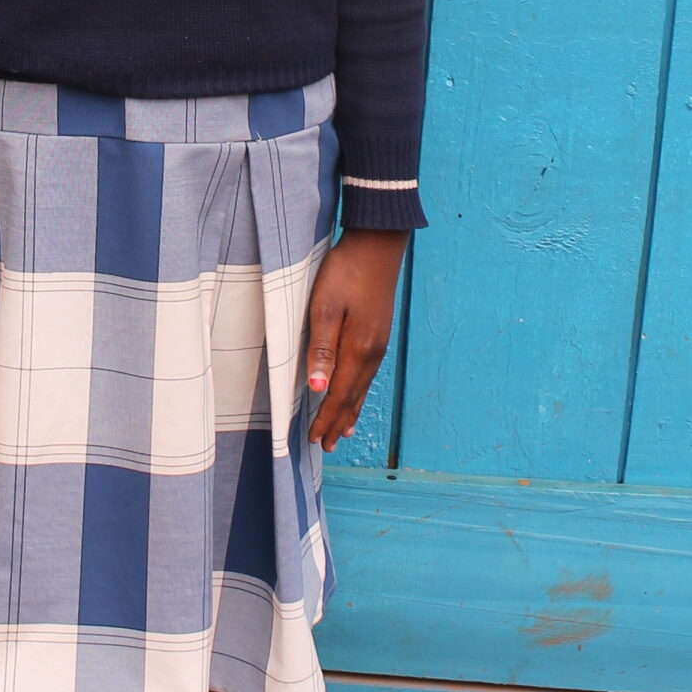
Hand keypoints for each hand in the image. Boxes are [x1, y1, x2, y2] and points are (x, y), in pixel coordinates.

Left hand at [305, 230, 407, 451]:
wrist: (377, 244)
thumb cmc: (345, 272)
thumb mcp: (325, 308)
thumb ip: (322, 349)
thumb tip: (318, 388)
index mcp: (357, 350)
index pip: (338, 395)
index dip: (325, 419)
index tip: (313, 439)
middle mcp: (372, 353)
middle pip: (352, 397)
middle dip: (338, 423)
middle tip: (326, 446)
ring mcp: (378, 343)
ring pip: (362, 388)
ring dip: (350, 411)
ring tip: (343, 432)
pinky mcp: (378, 333)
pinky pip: (367, 374)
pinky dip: (359, 392)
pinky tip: (356, 392)